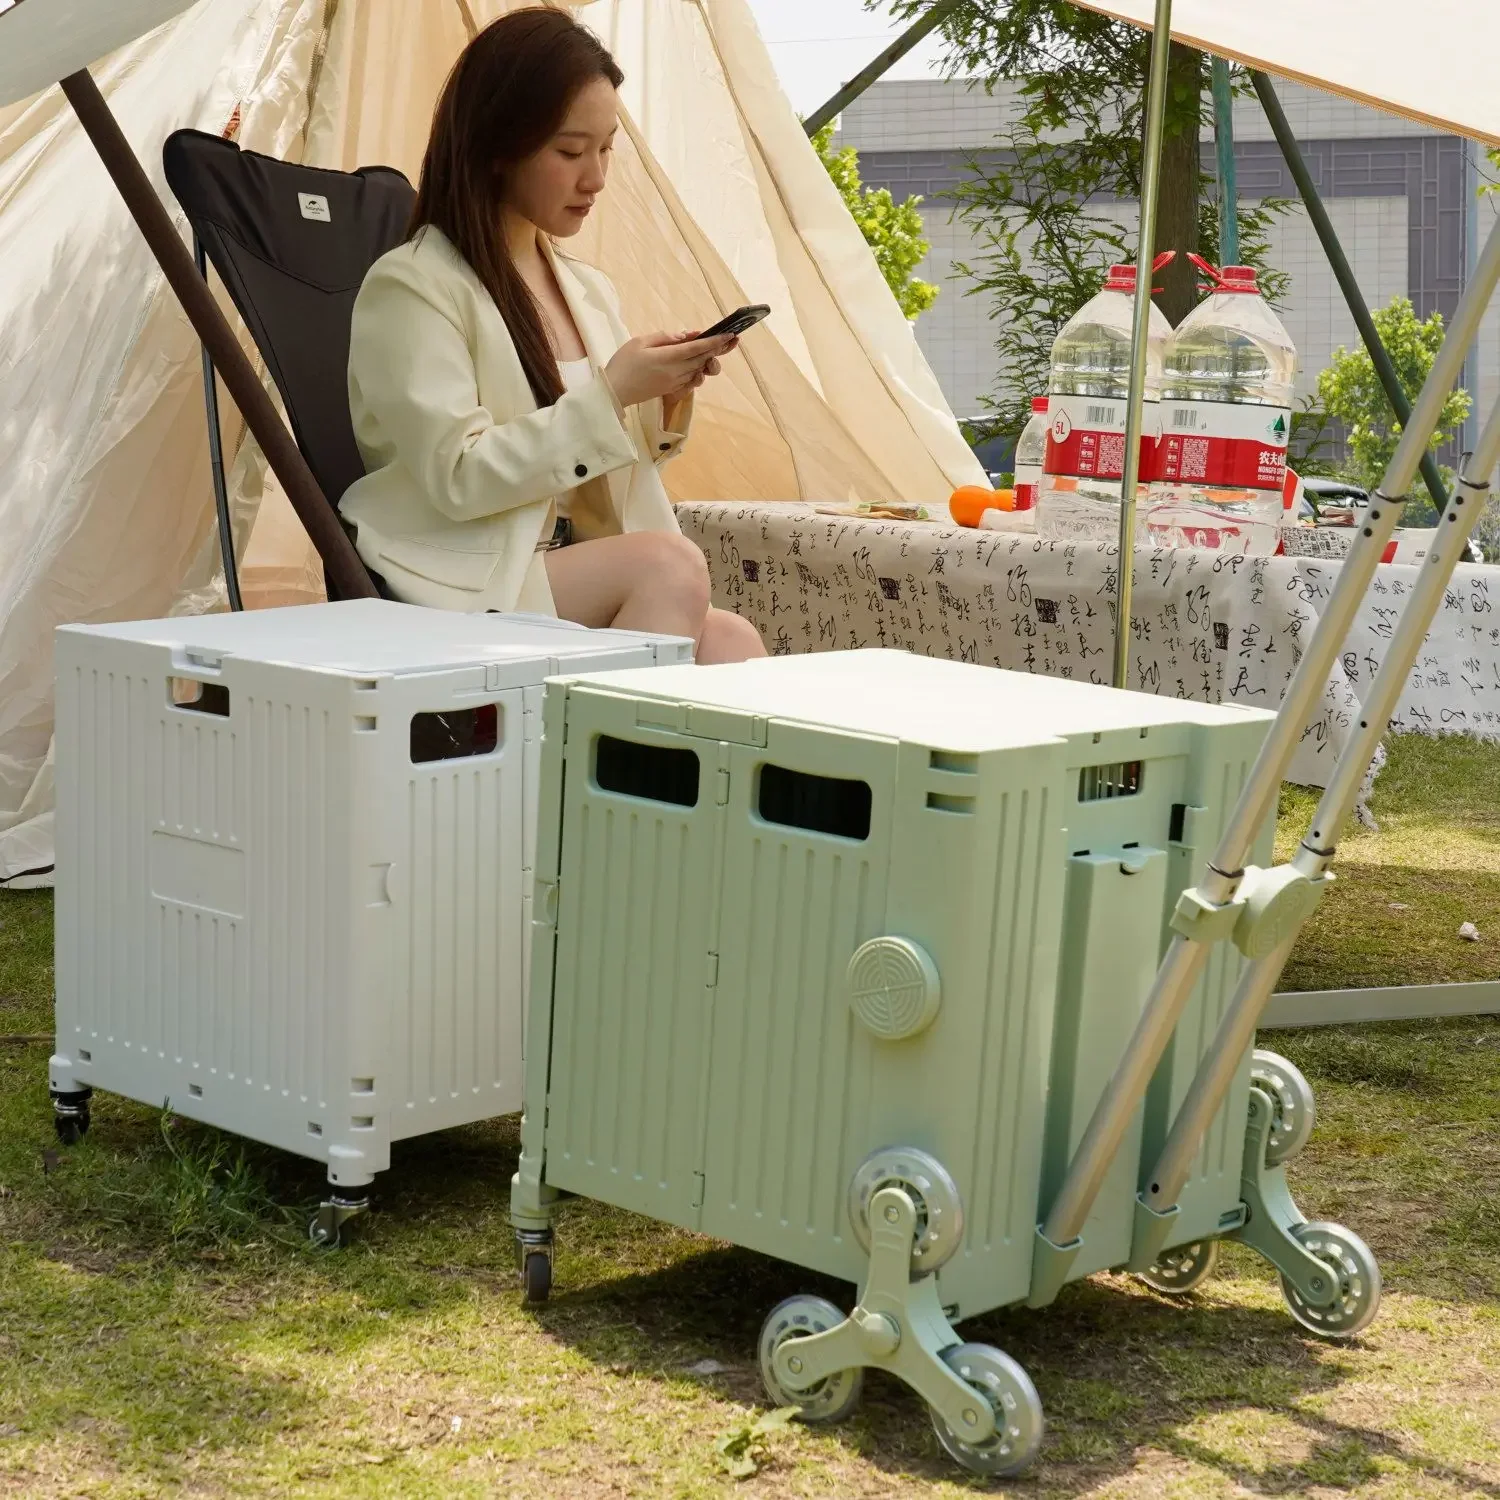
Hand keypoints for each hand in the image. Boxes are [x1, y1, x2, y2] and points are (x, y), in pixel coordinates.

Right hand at [604, 331, 735, 408]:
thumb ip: (664, 338)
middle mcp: (675, 372)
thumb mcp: (640, 342)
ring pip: (699, 370)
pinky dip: (698, 370)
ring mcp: (675, 383)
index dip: (716, 341)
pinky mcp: (672, 390)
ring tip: (717, 348)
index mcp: (668, 358)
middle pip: (703, 359)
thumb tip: (686, 336)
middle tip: (733, 339)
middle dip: (719, 349)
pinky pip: (692, 380)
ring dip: (709, 359)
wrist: (614, 392)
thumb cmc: (623, 363)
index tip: (730, 334)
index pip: (698, 348)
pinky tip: (698, 364)